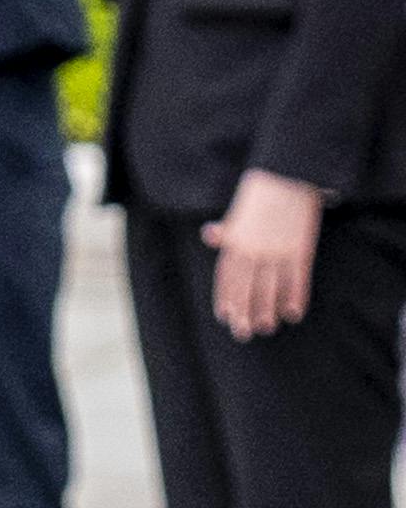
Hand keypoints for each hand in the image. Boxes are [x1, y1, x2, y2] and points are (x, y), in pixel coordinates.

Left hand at [207, 167, 323, 336]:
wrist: (288, 173)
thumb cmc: (263, 192)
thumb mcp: (240, 209)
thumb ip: (227, 229)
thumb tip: (209, 234)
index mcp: (236, 241)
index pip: (227, 276)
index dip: (226, 297)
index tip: (226, 316)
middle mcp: (253, 248)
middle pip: (246, 287)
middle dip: (243, 311)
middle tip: (243, 334)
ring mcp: (277, 249)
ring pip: (270, 287)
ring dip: (267, 309)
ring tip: (266, 327)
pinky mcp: (300, 247)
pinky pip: (297, 278)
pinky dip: (296, 296)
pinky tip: (294, 313)